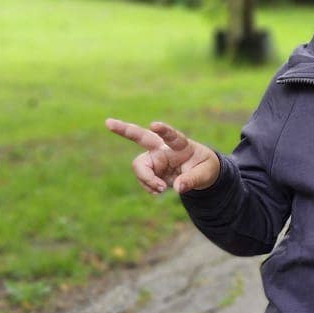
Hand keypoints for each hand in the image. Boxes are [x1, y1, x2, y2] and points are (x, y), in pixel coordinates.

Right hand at [103, 117, 220, 196]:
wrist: (200, 172)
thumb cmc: (205, 168)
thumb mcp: (206, 175)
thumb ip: (192, 180)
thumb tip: (178, 188)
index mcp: (180, 144)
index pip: (171, 135)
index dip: (163, 130)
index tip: (154, 125)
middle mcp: (163, 148)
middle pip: (140, 136)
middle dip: (123, 130)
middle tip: (107, 123)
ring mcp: (154, 158)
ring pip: (139, 165)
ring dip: (146, 179)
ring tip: (161, 189)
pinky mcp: (150, 169)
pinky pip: (142, 179)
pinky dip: (148, 187)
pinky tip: (158, 190)